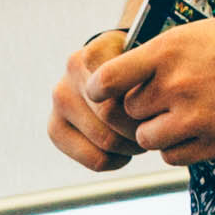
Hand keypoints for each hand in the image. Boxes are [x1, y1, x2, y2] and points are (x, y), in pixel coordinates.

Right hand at [47, 27, 141, 171]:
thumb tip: (152, 109)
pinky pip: (95, 159)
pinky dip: (115, 161)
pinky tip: (123, 151)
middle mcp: (70, 73)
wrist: (112, 70)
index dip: (147, 103)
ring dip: (131, 146)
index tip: (159, 105)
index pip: (121, 88)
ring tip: (141, 137)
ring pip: (107, 140)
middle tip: (155, 128)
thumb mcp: (148, 60)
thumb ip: (150, 78)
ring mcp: (60, 100)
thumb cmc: (138, 68)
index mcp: (93, 53)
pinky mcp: (55, 128)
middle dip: (141, 127)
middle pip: (114, 115)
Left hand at [95, 11, 214, 165]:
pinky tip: (195, 133)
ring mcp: (198, 117)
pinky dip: (178, 150)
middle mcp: (177, 85)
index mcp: (170, 50)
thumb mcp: (204, 29)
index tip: (101, 93)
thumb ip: (167, 52)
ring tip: (178, 119)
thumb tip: (136, 70)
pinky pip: (174, 158)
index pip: (108, 79)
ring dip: (156, 132)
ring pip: (148, 139)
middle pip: (129, 112)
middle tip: (159, 102)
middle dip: (140, 108)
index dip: (100, 90)